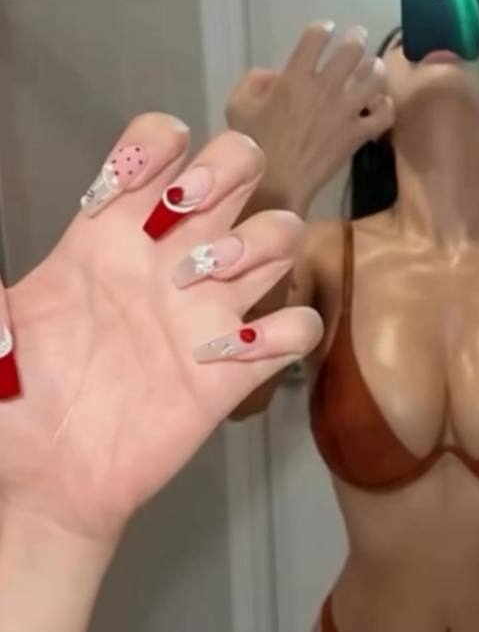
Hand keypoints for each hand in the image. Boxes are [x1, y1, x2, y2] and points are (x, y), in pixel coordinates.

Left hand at [0, 115, 322, 545]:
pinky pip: (297, 329)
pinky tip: (234, 354)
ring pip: (279, 236)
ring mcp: (210, 313)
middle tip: (189, 210)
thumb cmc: (12, 412)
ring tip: (201, 284)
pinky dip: (283, 332)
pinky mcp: (237, 371)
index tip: (135, 182)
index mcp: (109, 238)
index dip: (159, 143)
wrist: (48, 488)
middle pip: (238, 171)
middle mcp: (169, 261)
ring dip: (256, 245)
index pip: (158, 148)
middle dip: (228, 171)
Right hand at [225, 22, 394, 212]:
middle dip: (357, 38)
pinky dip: (386, 107)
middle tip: (359, 36)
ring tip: (373, 66)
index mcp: (295, 77)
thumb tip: (270, 74)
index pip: (316, 37)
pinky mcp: (358, 134)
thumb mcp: (238, 107)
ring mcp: (345, 111)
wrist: (276, 183)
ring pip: (374, 77)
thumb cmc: (253, 146)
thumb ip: (252, 83)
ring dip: (375, 68)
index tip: (326, 28)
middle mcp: (325, 87)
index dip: (323, 28)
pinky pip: (384, 115)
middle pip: (352, 50)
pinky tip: (380, 105)